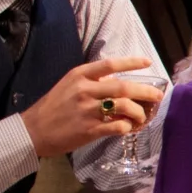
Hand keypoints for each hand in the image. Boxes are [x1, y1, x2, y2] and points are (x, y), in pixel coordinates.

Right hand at [21, 55, 163, 157]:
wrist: (33, 130)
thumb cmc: (53, 107)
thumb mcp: (68, 86)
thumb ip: (92, 82)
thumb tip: (117, 80)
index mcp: (79, 75)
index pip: (110, 64)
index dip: (132, 62)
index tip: (148, 62)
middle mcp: (84, 90)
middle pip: (124, 87)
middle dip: (146, 91)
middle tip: (158, 96)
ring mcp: (87, 110)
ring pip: (124, 107)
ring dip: (139, 112)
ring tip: (142, 116)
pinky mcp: (89, 129)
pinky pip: (117, 126)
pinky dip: (127, 126)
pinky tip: (128, 128)